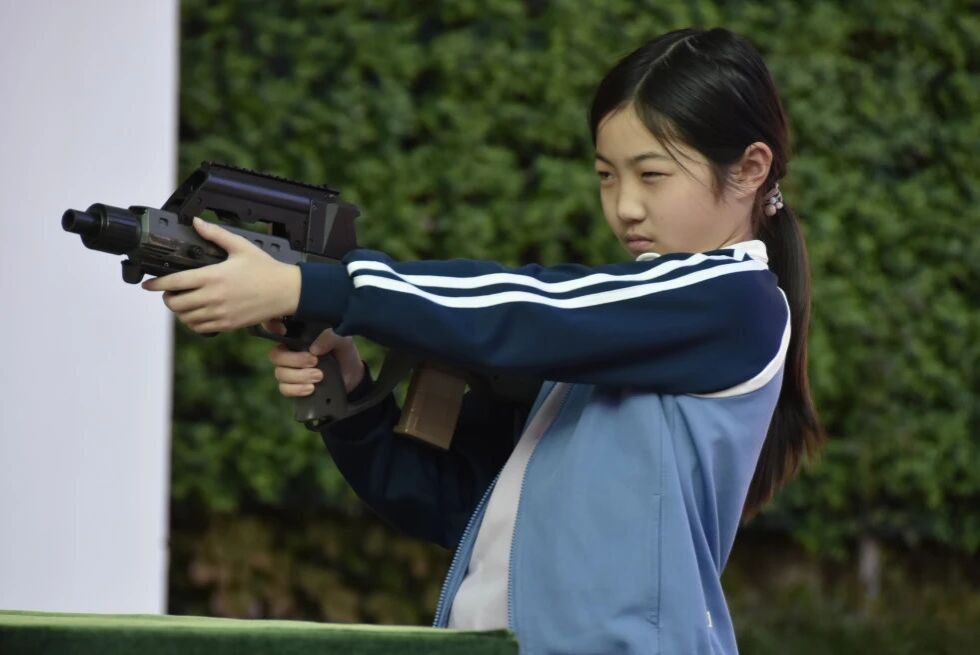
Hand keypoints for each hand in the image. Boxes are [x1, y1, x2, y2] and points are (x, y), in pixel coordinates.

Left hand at [141, 217, 300, 332]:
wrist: (286, 291)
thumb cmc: (265, 269)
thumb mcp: (240, 246)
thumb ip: (215, 234)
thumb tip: (197, 223)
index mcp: (213, 276)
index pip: (175, 283)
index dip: (157, 284)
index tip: (149, 284)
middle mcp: (214, 297)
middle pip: (176, 303)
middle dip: (167, 298)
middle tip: (168, 293)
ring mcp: (220, 313)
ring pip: (186, 318)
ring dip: (179, 312)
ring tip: (181, 303)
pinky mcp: (228, 324)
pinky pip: (200, 328)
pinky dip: (192, 323)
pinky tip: (195, 315)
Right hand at [264, 319, 365, 396]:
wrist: (353, 374)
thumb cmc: (343, 351)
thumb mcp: (342, 340)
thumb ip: (330, 337)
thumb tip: (314, 349)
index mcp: (297, 338)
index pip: (279, 336)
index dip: (282, 341)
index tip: (302, 345)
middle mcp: (290, 353)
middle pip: (277, 357)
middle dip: (295, 360)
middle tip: (315, 362)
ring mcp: (290, 371)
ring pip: (280, 374)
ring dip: (299, 376)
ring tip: (319, 377)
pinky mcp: (294, 387)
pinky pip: (285, 389)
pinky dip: (296, 390)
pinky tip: (311, 389)